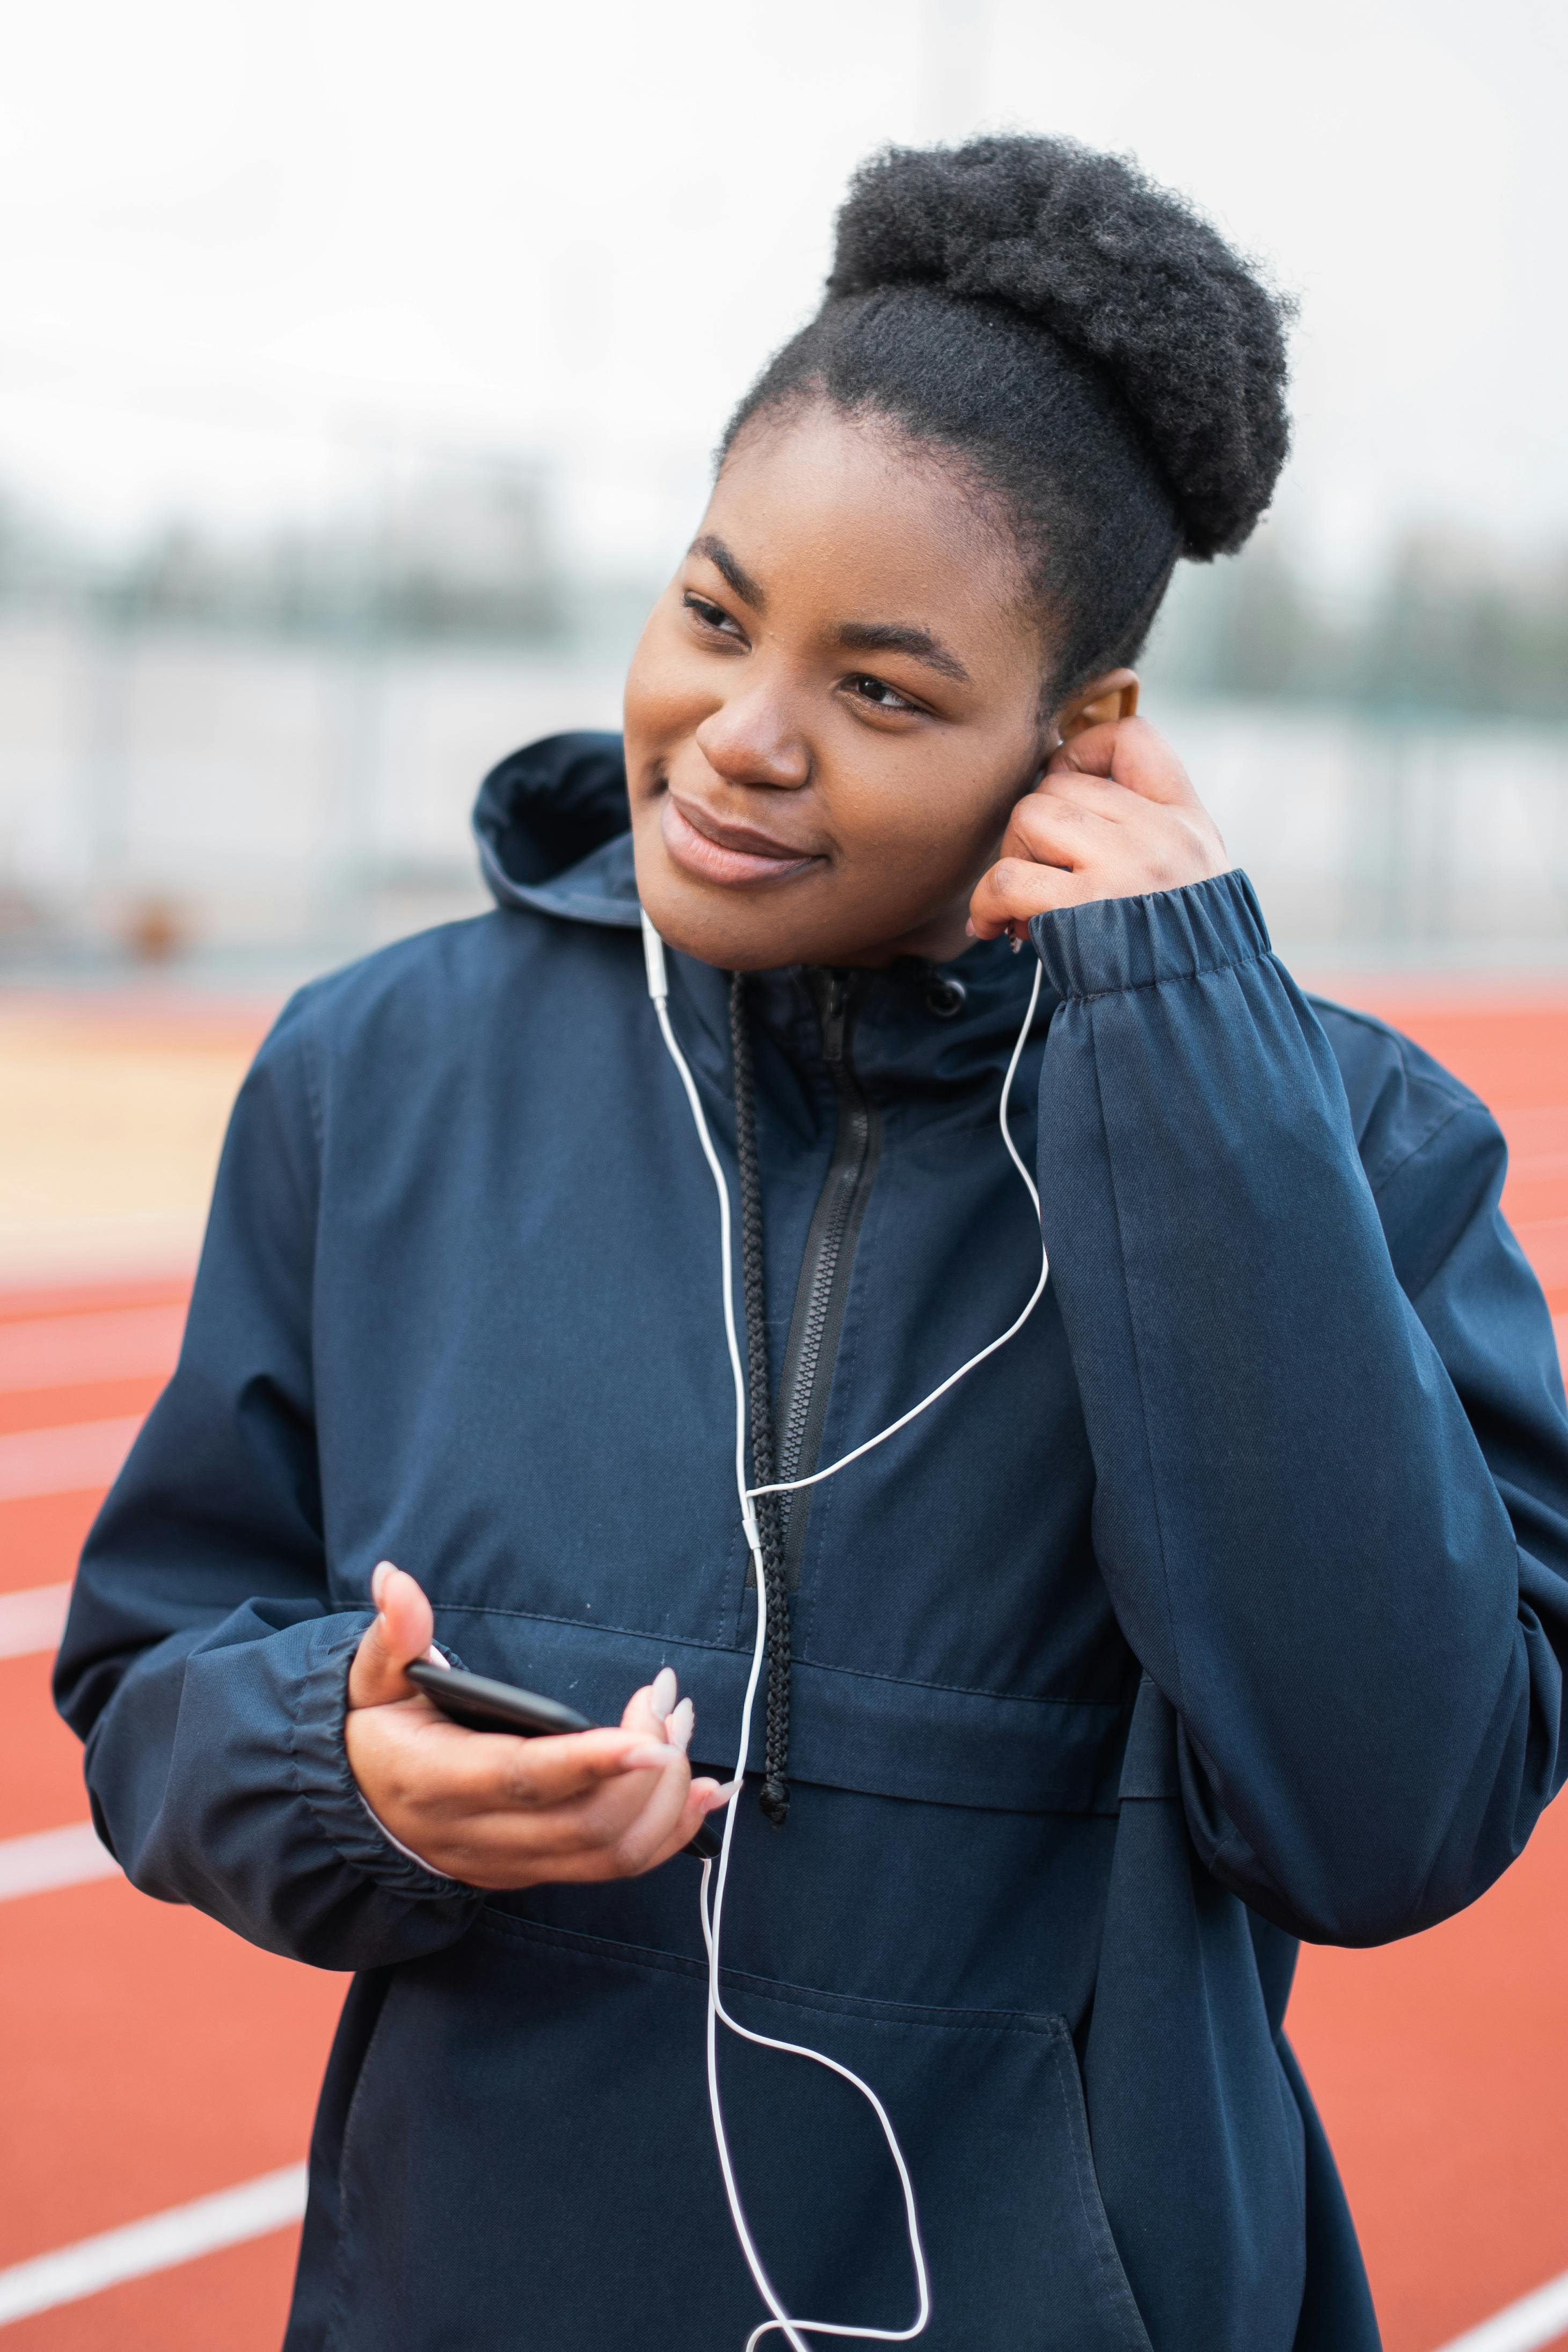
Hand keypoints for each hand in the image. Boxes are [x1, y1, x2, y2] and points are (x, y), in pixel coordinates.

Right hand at [343, 1561, 732, 1889]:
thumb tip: (395, 1578)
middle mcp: (481, 1836)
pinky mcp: (540, 1872)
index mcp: (439, 1784)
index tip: (649, 1739)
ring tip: (681, 1731)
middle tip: (667, 1703)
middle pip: (586, 1824)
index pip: (525, 1779)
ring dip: (666, 1798)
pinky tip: (703, 1794)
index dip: (590, 1764)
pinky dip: (670, 1834)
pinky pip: (617, 1867)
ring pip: (611, 1853)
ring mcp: (514, 1863)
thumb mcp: (373, 1683)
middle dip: (646, 1766)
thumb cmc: (376, 1739)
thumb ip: (393, 1635)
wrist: (358, 1816)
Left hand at [968, 716, 1228, 940]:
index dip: (1082, 750)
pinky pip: (1007, 877)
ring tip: (1023, 906)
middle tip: (1036, 875)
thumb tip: (1054, 784)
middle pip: (1057, 783)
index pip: (1133, 737)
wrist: (1190, 1017)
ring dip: (1012, 861)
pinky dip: (988, 903)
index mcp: (1185, 819)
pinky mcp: (1085, 910)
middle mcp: (1160, 833)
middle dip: (1031, 829)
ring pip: (1028, 818)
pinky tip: (995, 927)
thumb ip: (1140, 828)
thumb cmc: (1172, 951)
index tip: (1064, 790)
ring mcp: (1124, 868)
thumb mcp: (1184, 876)